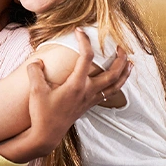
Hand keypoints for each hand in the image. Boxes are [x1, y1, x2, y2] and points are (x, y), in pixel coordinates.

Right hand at [26, 28, 130, 151]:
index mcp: (76, 85)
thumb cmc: (42, 113)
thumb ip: (35, 71)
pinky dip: (117, 84)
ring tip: (130, 62)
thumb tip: (38, 61)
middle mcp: (87, 91)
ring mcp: (90, 99)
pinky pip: (110, 93)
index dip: (84, 41)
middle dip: (119, 58)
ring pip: (115, 85)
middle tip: (120, 45)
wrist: (47, 134)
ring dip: (124, 73)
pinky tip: (118, 80)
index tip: (79, 31)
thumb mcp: (35, 90)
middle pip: (112, 73)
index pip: (86, 57)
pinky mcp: (89, 105)